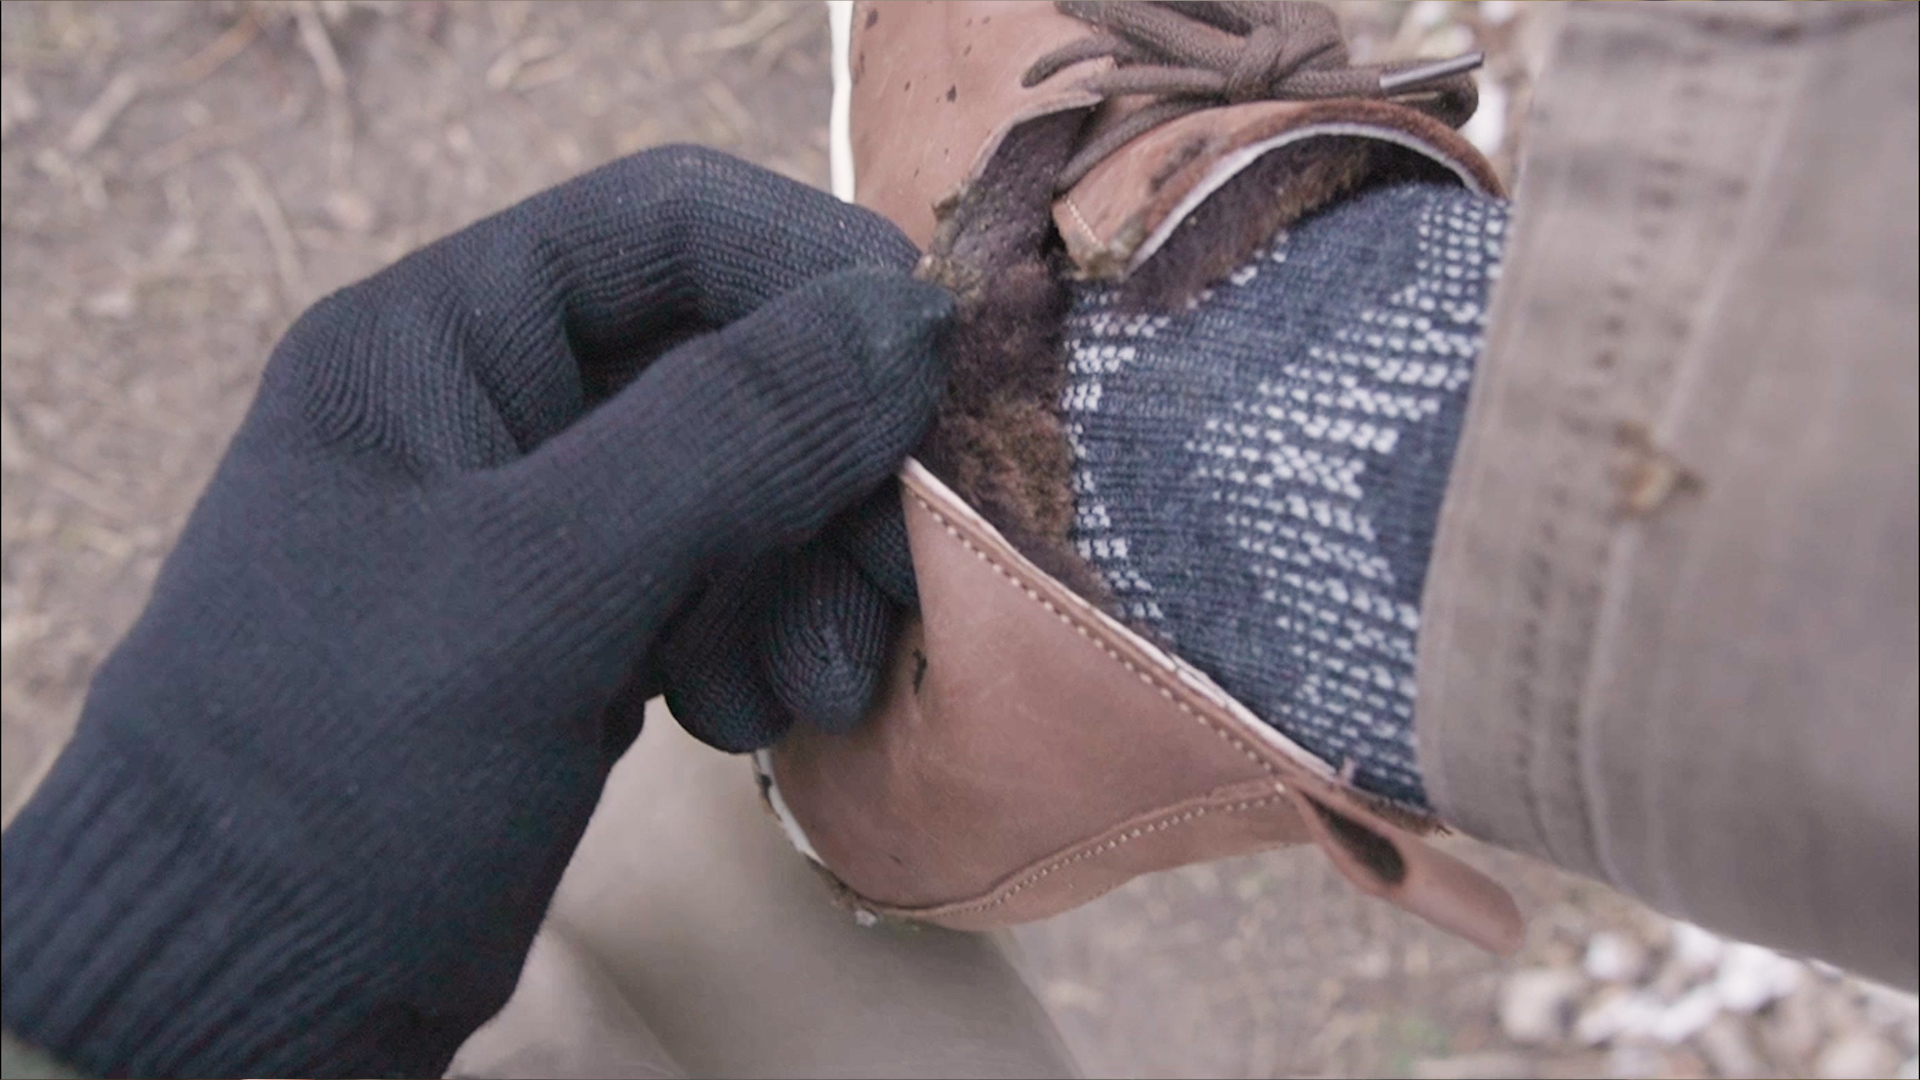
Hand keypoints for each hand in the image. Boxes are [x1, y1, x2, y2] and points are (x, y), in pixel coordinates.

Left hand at [0, 146, 949, 1078]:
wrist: (234, 990)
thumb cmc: (342, 762)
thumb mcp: (540, 584)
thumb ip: (729, 435)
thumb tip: (911, 319)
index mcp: (443, 336)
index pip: (672, 225)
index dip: (817, 270)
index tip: (938, 364)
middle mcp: (498, 408)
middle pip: (732, 362)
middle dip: (831, 462)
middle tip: (902, 571)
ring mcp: (542, 525)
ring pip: (745, 484)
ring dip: (809, 573)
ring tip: (811, 686)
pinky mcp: (578, 631)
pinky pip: (720, 586)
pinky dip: (763, 640)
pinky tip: (746, 719)